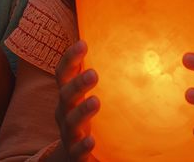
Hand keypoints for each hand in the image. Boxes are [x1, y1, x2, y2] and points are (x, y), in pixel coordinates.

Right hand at [54, 40, 98, 160]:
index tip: (83, 43)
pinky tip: (91, 141)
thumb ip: (98, 75)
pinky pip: (76, 151)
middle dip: (78, 84)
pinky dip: (82, 146)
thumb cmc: (85, 117)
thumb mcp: (86, 96)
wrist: (73, 155)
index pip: (64, 73)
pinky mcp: (75, 154)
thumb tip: (129, 45)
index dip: (70, 58)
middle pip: (66, 95)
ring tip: (95, 101)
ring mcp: (68, 134)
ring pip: (71, 122)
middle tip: (94, 74)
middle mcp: (64, 112)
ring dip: (82, 111)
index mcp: (68, 95)